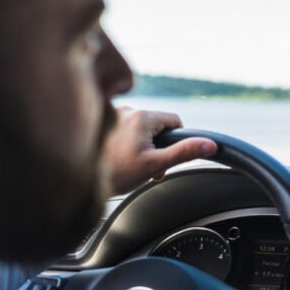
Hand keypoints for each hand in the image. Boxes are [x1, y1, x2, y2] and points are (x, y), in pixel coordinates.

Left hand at [102, 107, 216, 194]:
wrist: (80, 180)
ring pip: (140, 128)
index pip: (174, 121)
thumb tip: (209, 145)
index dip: (175, 140)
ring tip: (131, 165)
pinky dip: (127, 143)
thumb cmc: (117, 173)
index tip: (166, 156)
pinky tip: (118, 159)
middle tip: (149, 168)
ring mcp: (112, 114)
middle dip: (157, 146)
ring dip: (142, 145)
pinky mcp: (101, 123)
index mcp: (143, 116)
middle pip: (156, 125)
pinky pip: (124, 129)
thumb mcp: (155, 164)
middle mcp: (127, 110)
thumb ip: (183, 153)